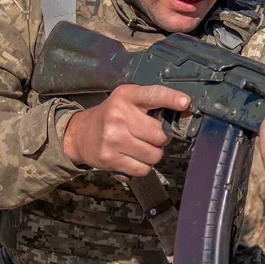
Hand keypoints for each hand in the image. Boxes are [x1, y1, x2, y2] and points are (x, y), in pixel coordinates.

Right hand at [62, 84, 188, 175]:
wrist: (79, 134)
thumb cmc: (111, 117)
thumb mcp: (127, 101)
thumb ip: (151, 104)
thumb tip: (183, 111)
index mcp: (126, 96)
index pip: (153, 94)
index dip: (171, 98)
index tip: (185, 102)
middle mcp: (119, 115)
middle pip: (160, 134)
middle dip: (161, 138)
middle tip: (149, 135)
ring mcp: (113, 137)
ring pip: (155, 154)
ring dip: (152, 154)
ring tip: (140, 146)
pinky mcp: (110, 158)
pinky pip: (143, 168)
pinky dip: (143, 166)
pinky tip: (132, 157)